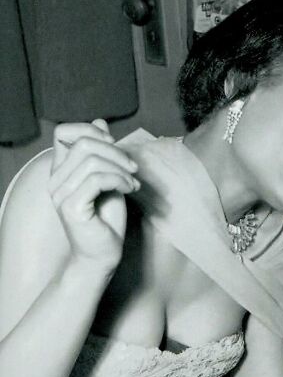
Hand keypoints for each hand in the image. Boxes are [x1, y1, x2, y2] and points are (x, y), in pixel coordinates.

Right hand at [48, 120, 139, 269]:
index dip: (90, 130)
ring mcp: (61, 194)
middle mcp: (56, 180)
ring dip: (121, 168)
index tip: (113, 144)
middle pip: (84, 143)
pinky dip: (120, 180)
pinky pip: (97, 179)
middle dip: (116, 151)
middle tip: (133, 168)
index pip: (63, 132)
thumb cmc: (106, 218)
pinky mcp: (72, 207)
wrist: (103, 255)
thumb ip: (103, 153)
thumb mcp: (109, 178)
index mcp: (61, 170)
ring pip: (92, 160)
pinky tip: (130, 189)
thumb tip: (99, 121)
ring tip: (133, 182)